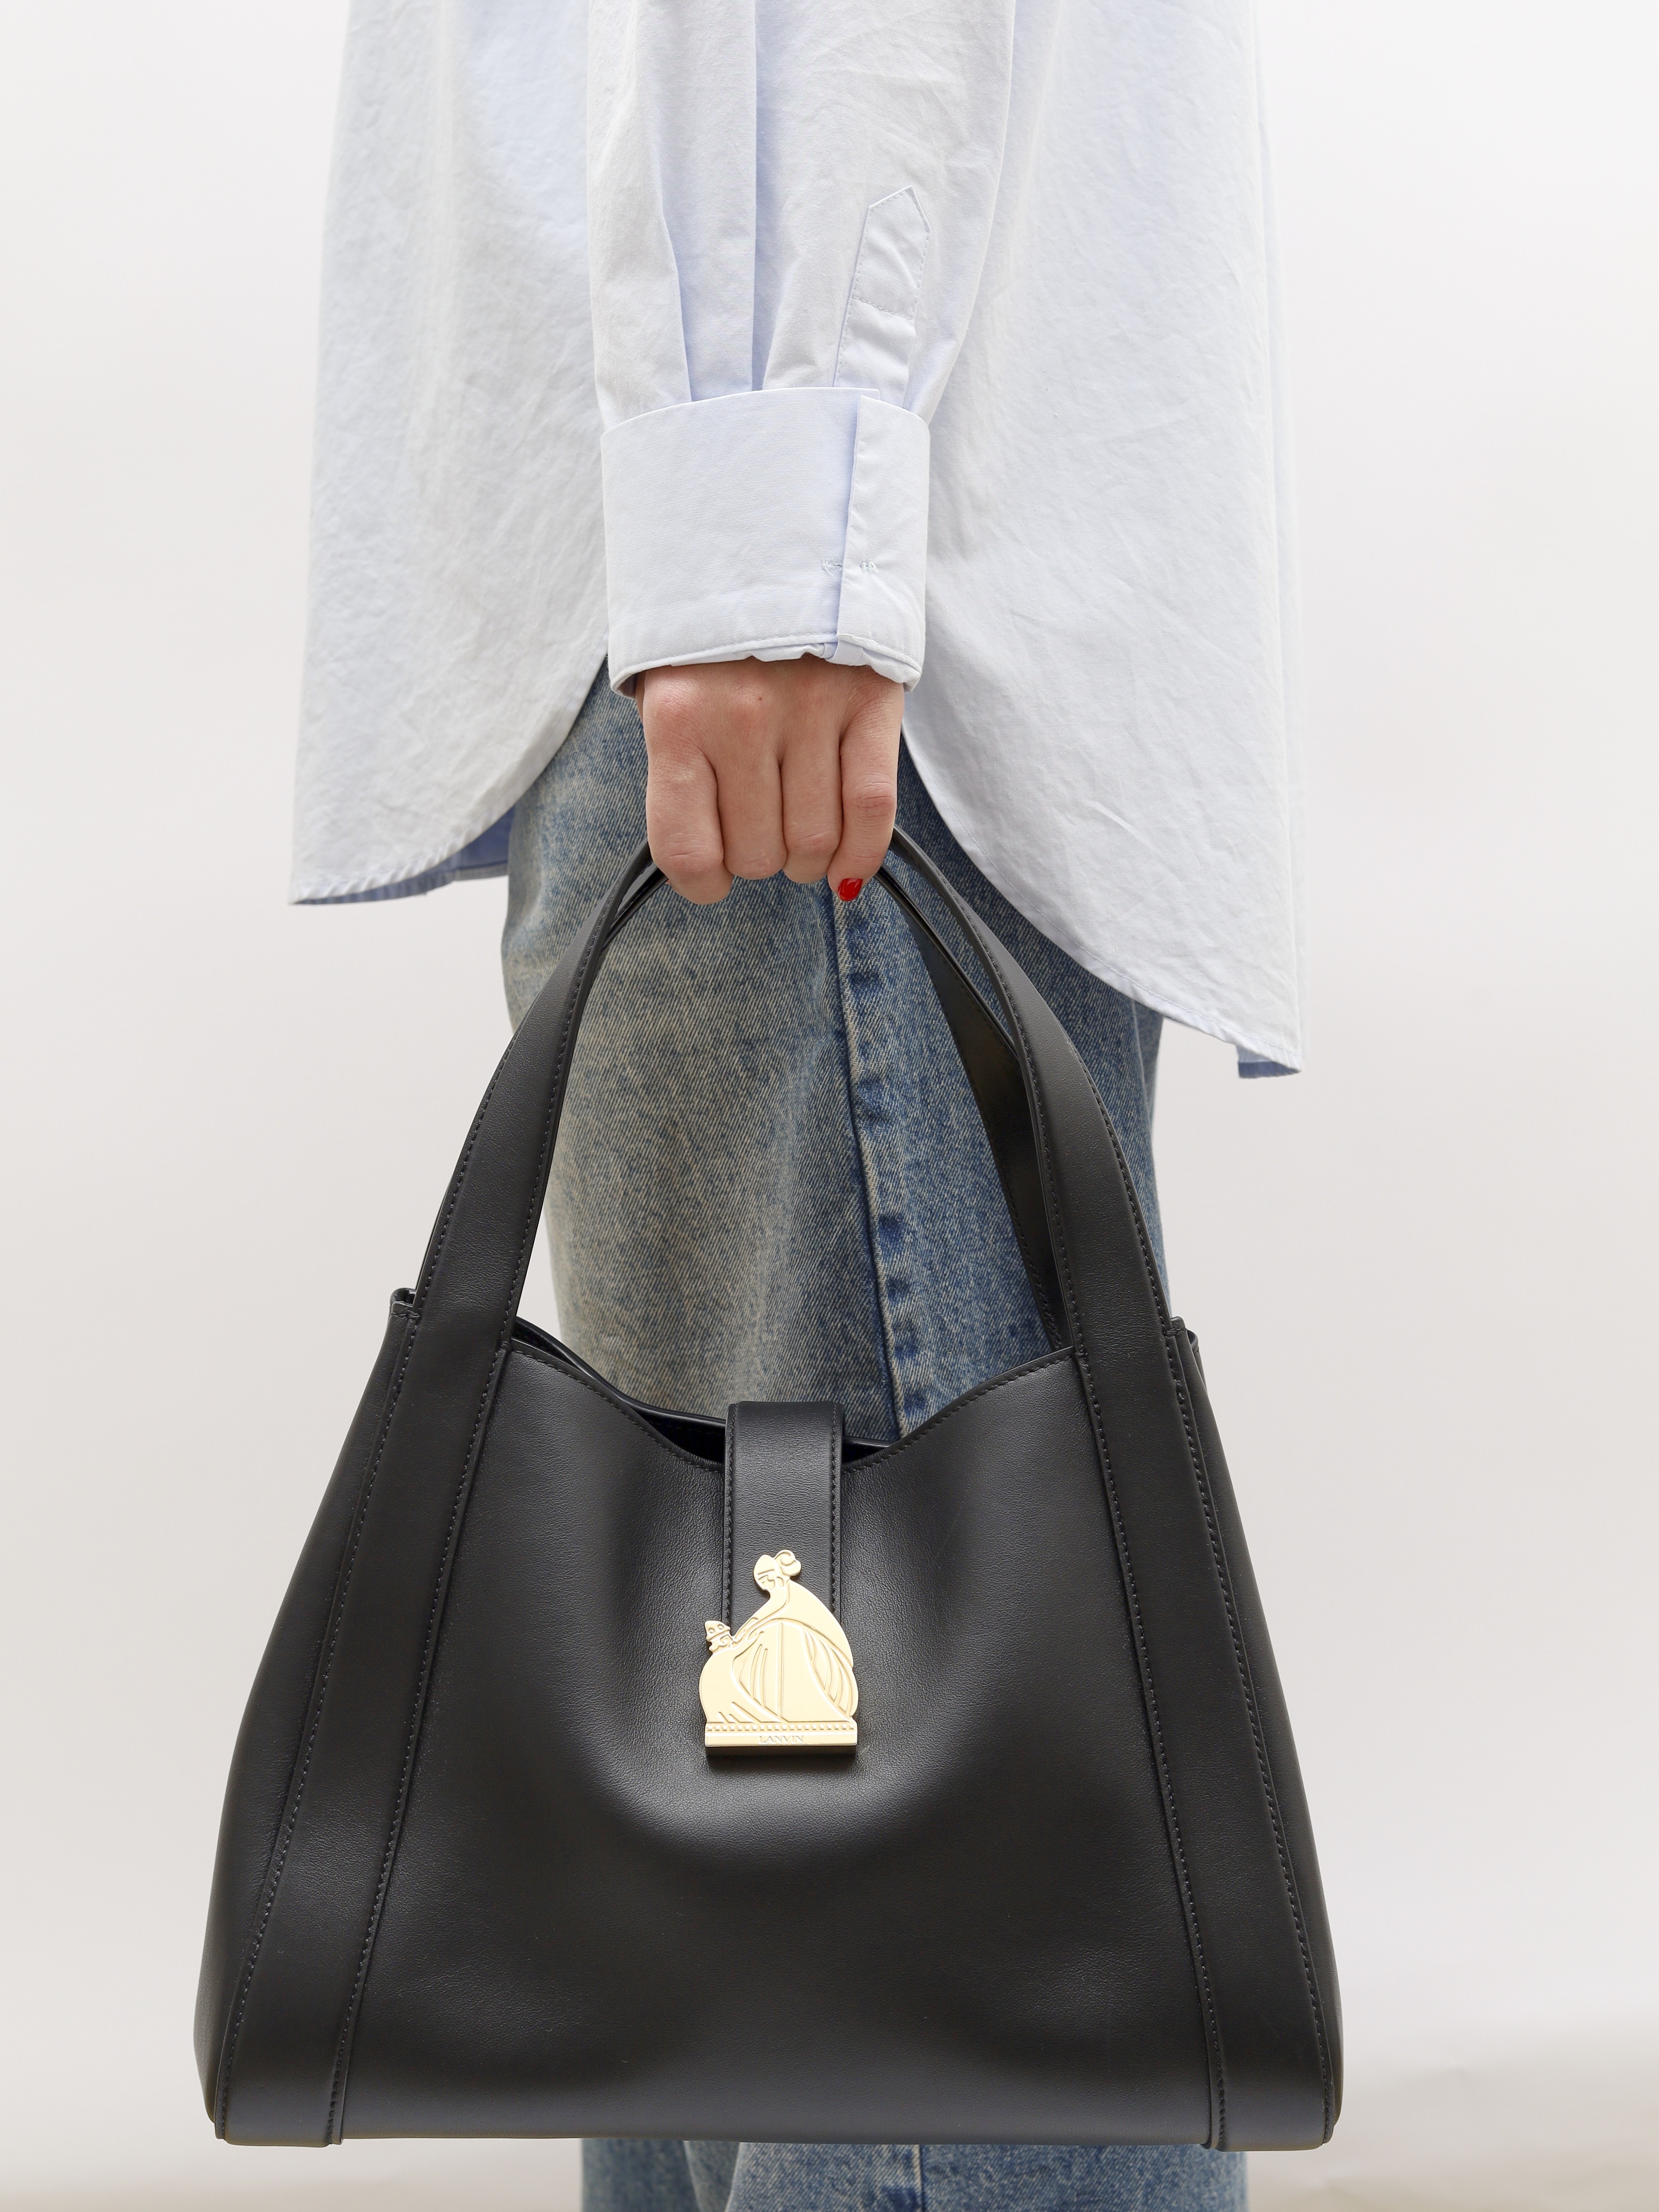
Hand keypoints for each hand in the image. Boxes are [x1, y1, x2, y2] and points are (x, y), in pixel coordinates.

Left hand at [637, 658, 901, 904]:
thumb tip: (713, 866)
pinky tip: (847, 865)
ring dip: (809, 859)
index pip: (687, 851)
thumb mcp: (667, 700)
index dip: (703, 882)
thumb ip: (683, 777)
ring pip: (815, 842)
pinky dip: (861, 854)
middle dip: (760, 860)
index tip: (713, 872)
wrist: (770, 541)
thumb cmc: (709, 645)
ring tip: (800, 831)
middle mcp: (741, 716)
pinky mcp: (869, 699)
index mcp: (676, 720)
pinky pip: (872, 809)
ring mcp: (810, 707)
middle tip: (762, 830)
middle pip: (757, 854)